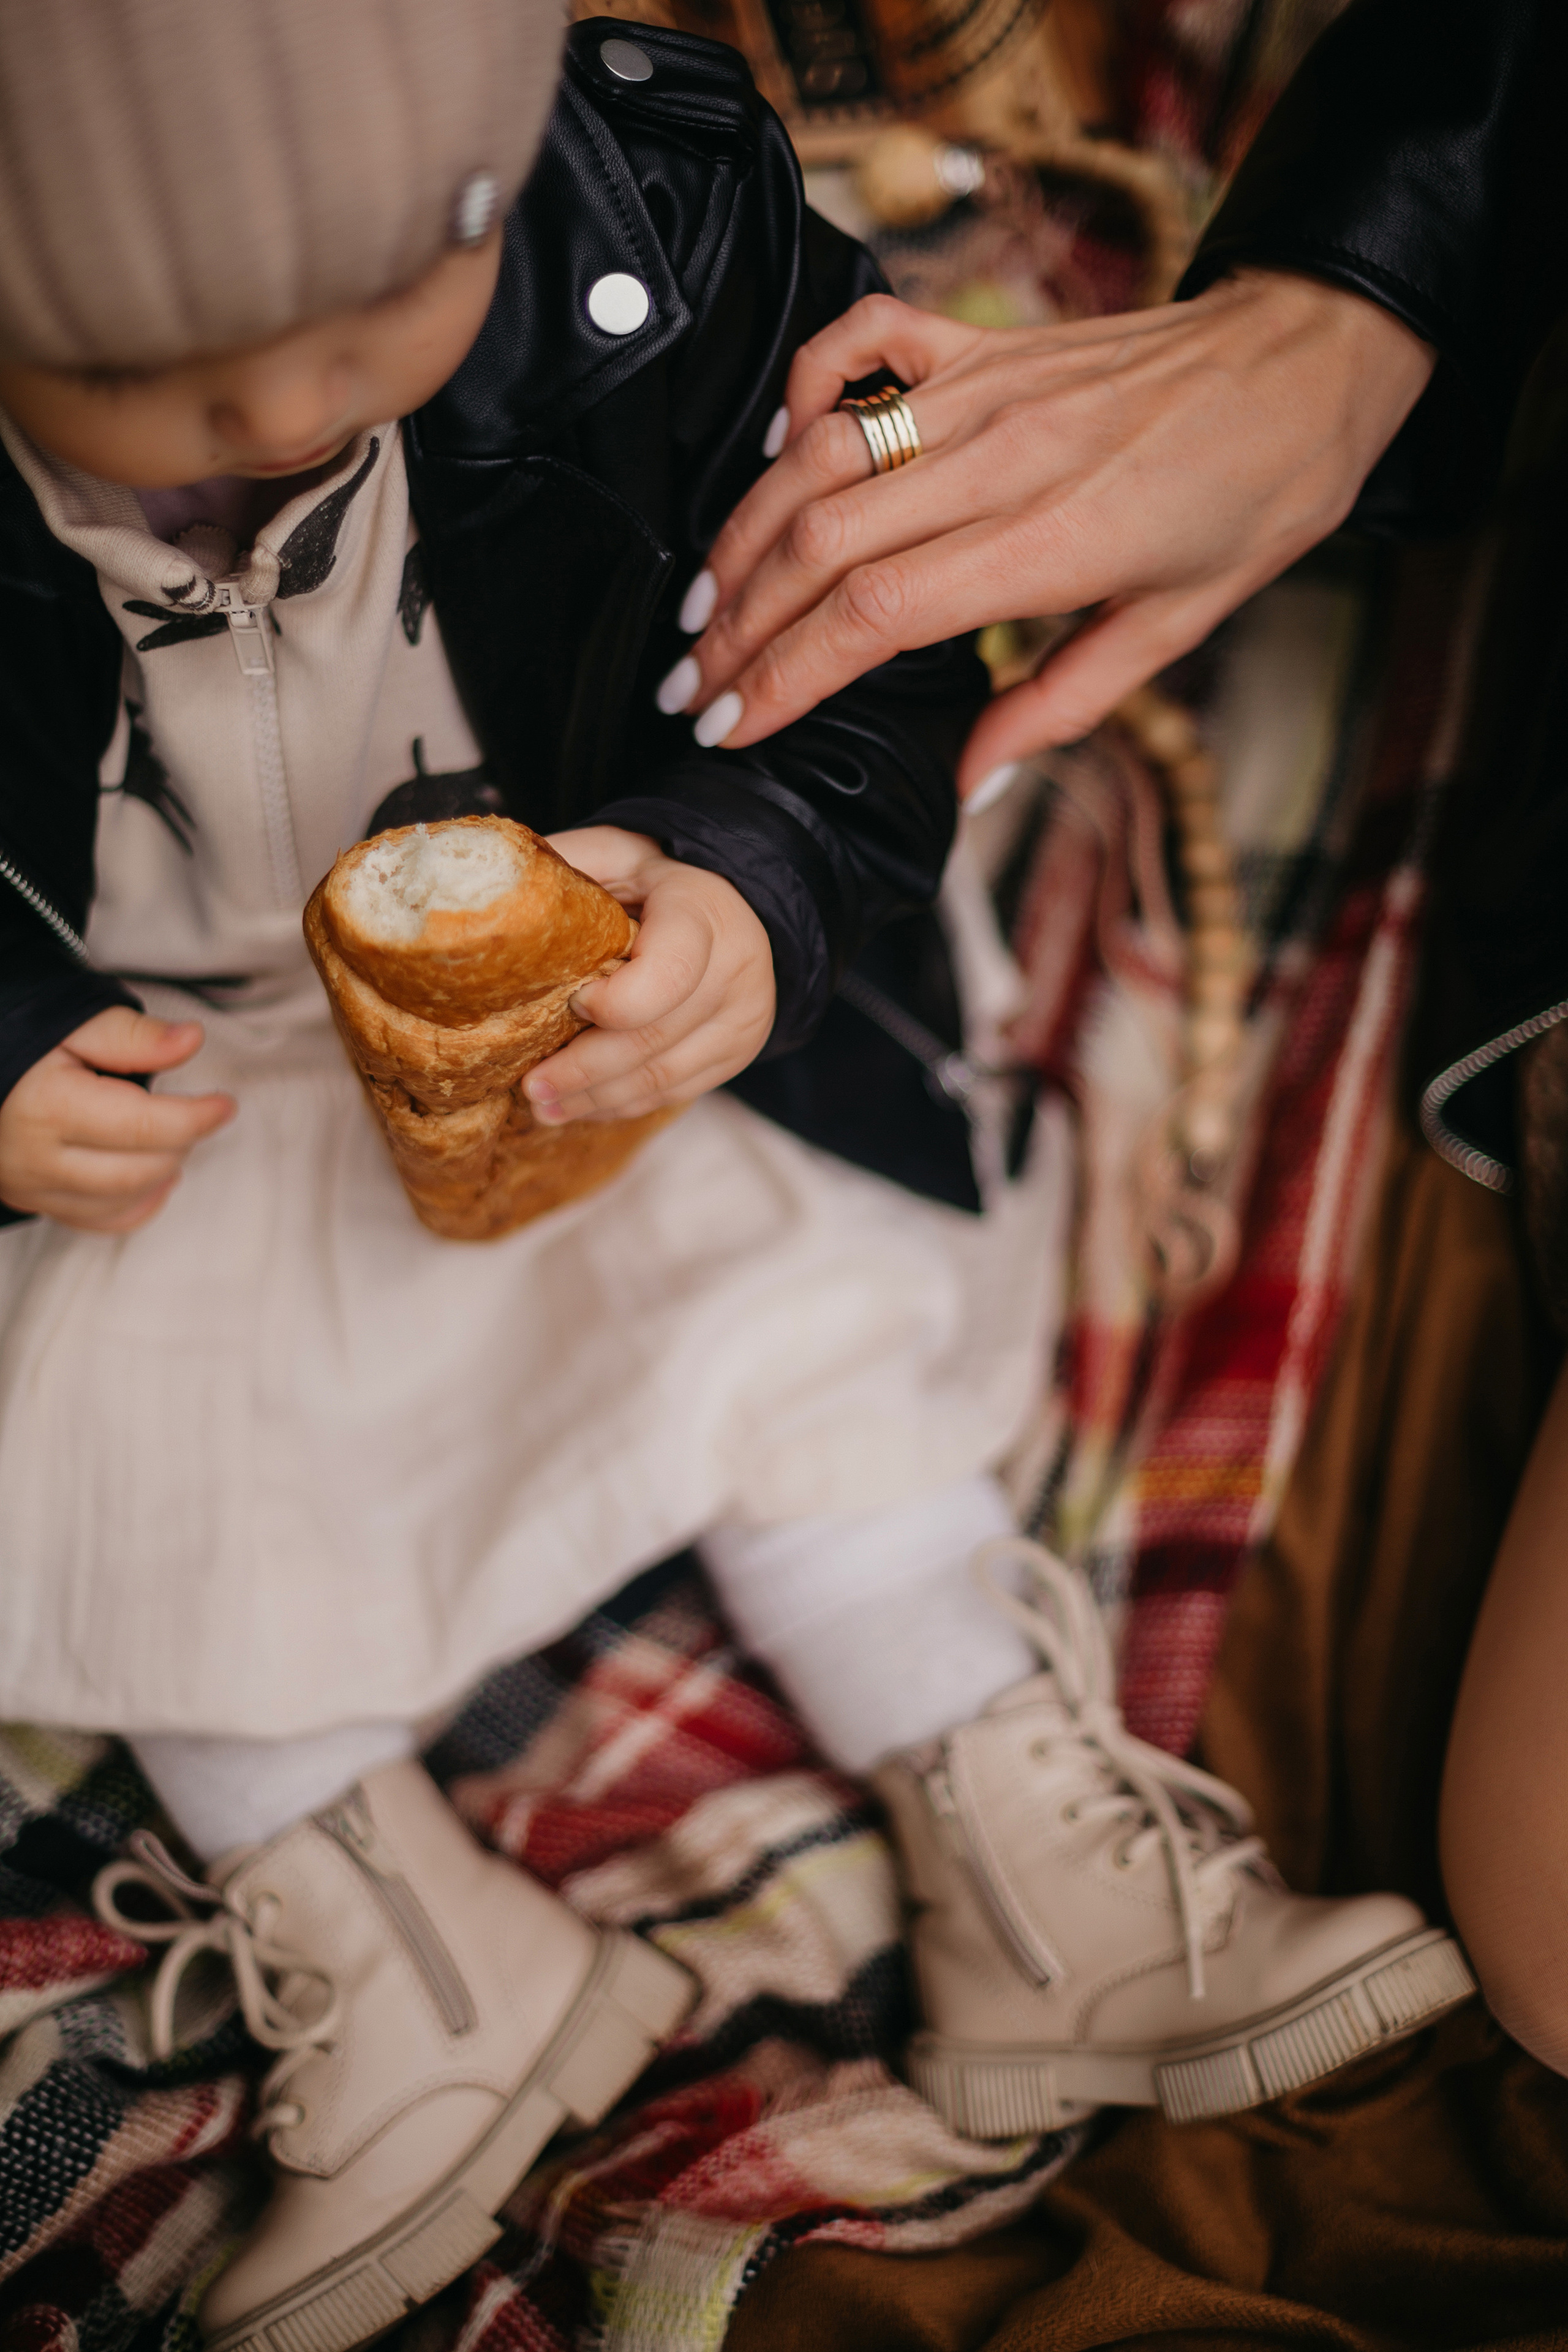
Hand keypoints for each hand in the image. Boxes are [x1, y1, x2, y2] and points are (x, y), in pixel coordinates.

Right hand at [0, 1007, 235, 1230]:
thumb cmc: (19, 1040)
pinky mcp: (33, 1201)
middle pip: (139, 1169)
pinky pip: (100, 1222)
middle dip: (180, 1142)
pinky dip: (138, 1203)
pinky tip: (156, 1177)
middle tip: (192, 1112)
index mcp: (48, 1107)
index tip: (225, 1104)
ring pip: (123, 1201)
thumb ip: (131, 1036)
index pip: (143, 1127)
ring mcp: (32, 1187)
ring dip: (162, 1173)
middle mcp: (36, 1158)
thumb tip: (189, 1040)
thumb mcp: (72, 1024)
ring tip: (173, 1138)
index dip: (196, 1117)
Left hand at [524, 827, 774, 1121]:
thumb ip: (566, 865)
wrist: (735, 903)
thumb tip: (496, 895)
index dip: (614, 1002)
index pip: (666, 974)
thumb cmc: (656, 879)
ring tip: (543, 1108)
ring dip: (597, 1099)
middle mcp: (735, 968)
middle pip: (653, 1038)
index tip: (570, 1003)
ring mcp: (742, 1017)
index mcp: (702, 911)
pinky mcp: (737, 1051)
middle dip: (584, 1070)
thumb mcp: (615, 853)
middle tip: (531, 1087)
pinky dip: (624, 1104)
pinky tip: (583, 1106)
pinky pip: (676, 1090)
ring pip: (662, 1076)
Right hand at [670, 271, 1434, 791]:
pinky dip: (800, 391)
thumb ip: (1057, 705)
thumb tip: (966, 781)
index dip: (784, 676)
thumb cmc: (1256, 498)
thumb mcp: (1173, 630)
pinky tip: (771, 455)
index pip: (872, 615)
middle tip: (689, 688)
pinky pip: (862, 344)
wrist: (1310, 360)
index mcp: (1051, 540)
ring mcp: (986, 386)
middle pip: (821, 544)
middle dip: (736, 627)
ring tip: (701, 608)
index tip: (731, 724)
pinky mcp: (983, 339)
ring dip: (742, 537)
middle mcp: (1002, 456)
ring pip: (818, 457)